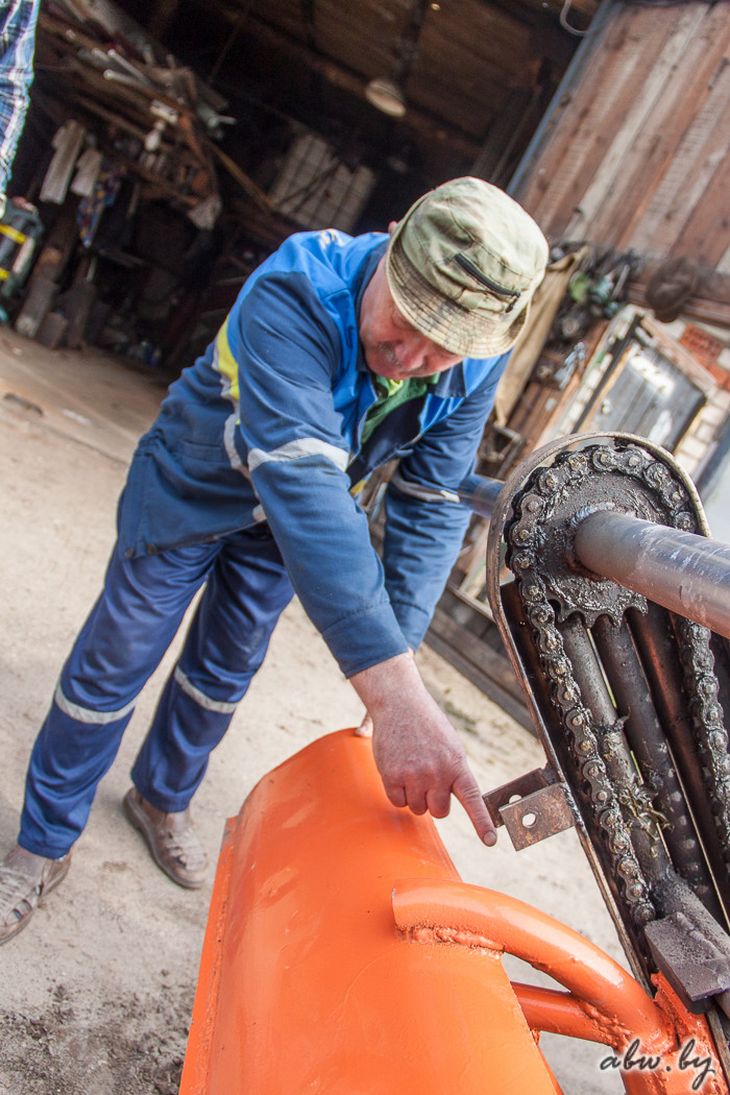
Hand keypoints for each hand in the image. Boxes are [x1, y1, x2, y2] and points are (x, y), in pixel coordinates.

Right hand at [350, 654, 496, 845]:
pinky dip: (397, 792)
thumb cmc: (427, 726)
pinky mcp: (393, 776)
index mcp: (457, 765)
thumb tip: (444, 803)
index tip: (490, 842)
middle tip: (428, 778)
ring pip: (417, 808)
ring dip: (414, 795)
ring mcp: (415, 776)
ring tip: (412, 769)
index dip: (482, 822)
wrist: (401, 704)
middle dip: (433, 800)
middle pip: (439, 812)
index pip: (472, 799)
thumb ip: (452, 774)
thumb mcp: (449, 746)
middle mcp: (438, 773)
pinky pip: (397, 801)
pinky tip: (398, 770)